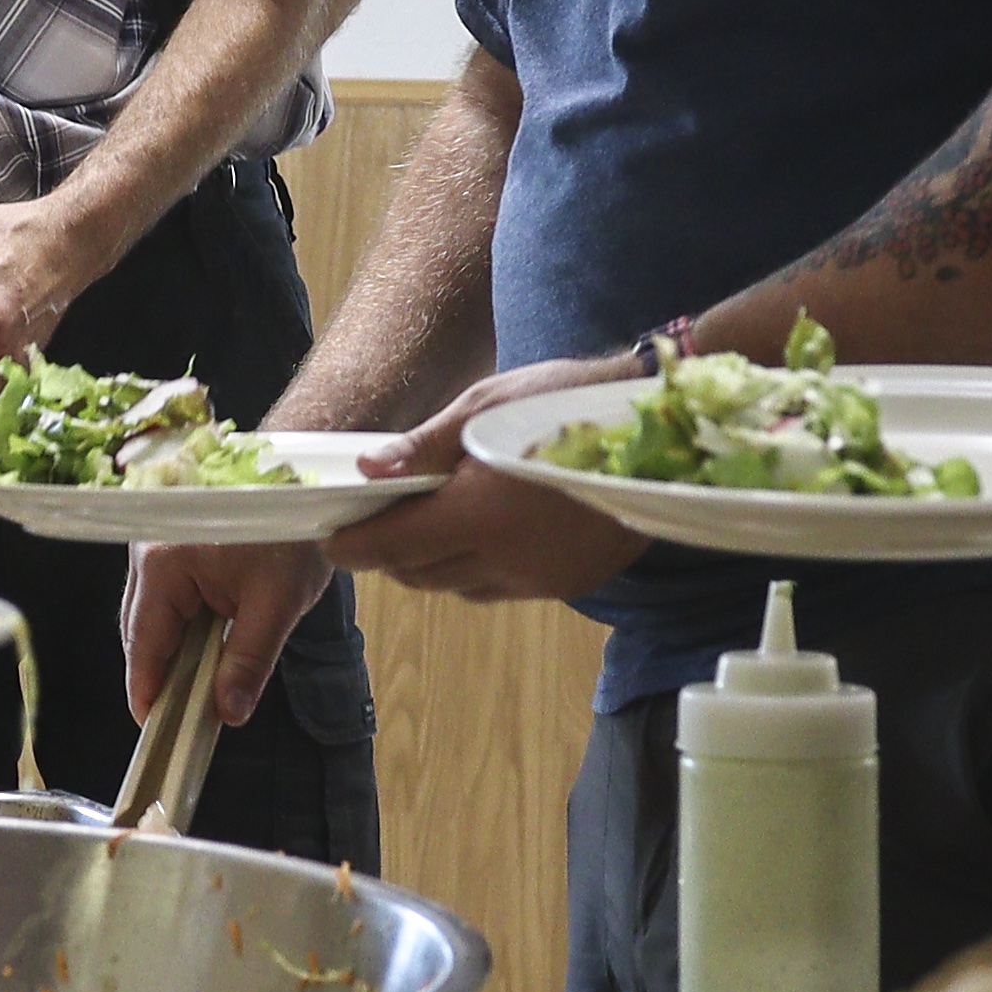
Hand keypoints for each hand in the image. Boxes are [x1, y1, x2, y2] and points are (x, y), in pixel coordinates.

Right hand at [130, 538, 338, 727]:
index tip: (154, 729)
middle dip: (162, 675)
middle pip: (142, 631)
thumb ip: (249, 659)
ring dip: (176, 652)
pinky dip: (185, 627)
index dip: (148, 690)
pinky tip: (208, 648)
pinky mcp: (174, 545)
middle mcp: (147, 550)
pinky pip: (169, 597)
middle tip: (181, 720)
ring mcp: (157, 544)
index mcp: (162, 562)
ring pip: (155, 615)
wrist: (306, 473)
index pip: (144, 642)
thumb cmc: (292, 525)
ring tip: (199, 690)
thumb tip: (228, 712)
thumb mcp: (278, 601)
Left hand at [338, 357, 645, 605]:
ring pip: (458, 588)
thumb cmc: (568, 402)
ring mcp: (539, 579)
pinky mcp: (566, 585)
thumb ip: (425, 447)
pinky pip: (501, 589)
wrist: (658, 430)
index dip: (355, 546)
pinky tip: (484, 534)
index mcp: (479, 514)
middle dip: (390, 554)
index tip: (332, 539)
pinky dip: (477, 569)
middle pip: (420, 575)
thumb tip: (368, 471)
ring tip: (430, 524)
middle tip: (378, 522)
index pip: (393, 546)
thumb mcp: (488, 405)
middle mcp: (506, 559)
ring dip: (433, 565)